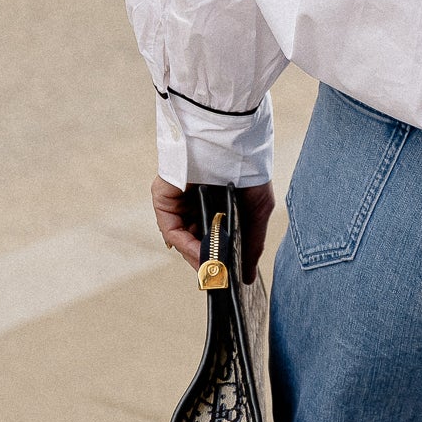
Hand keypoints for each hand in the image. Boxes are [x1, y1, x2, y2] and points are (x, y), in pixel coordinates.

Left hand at [151, 177, 275, 284]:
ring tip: (212, 270)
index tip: (229, 275)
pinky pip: (172, 228)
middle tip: (220, 278)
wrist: (232, 141)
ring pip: (183, 238)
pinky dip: (185, 244)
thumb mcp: (256, 211)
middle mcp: (195, 204)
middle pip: (196, 241)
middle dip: (207, 261)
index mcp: (216, 204)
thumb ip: (251, 246)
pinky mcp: (165, 198)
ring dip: (196, 257)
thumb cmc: (249, 170)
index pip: (212, 238)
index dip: (219, 258)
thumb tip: (247, 279)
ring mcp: (178, 202)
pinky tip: (200, 253)